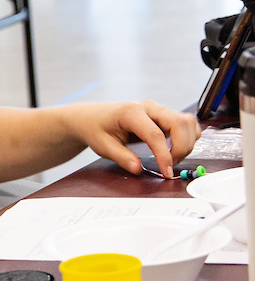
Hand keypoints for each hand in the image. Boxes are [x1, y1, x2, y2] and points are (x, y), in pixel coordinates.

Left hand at [66, 100, 199, 177]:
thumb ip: (121, 157)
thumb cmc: (96, 129)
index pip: (155, 134)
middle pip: (179, 123)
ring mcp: (157, 109)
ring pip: (187, 122)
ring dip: (187, 143)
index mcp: (131, 112)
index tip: (166, 172)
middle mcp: (148, 107)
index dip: (164, 156)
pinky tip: (176, 149)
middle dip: (181, 148)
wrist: (92, 118)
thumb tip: (138, 169)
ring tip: (171, 158)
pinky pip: (186, 123)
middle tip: (169, 166)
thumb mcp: (103, 146)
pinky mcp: (163, 115)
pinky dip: (188, 137)